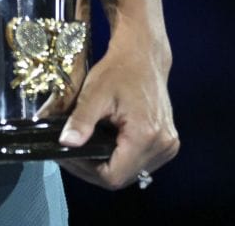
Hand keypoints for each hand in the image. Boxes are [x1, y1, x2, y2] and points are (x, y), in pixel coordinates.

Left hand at [58, 37, 178, 189]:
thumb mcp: (94, 93)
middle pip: (122, 177)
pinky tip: (101, 144)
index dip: (86, 169)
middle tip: (68, 152)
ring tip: (81, 148)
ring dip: (105, 166)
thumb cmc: (120, 71)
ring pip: (130, 172)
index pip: (114, 175)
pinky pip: (139, 163)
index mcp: (146, 136)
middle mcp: (163, 146)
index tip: (66, 155)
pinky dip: (119, 158)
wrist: (143, 58)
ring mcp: (167, 146)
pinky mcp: (166, 144)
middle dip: (92, 169)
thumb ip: (81, 120)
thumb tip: (66, 143)